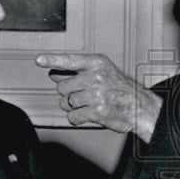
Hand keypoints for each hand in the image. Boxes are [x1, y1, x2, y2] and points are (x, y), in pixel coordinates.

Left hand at [35, 52, 161, 141]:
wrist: (140, 106)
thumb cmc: (120, 89)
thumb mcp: (104, 72)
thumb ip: (79, 72)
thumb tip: (54, 74)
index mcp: (97, 63)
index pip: (70, 60)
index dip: (53, 60)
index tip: (39, 60)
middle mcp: (96, 77)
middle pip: (63, 87)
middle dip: (68, 93)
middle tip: (83, 95)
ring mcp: (96, 94)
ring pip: (66, 103)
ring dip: (73, 107)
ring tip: (88, 104)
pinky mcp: (96, 111)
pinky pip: (73, 117)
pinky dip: (77, 118)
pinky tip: (88, 114)